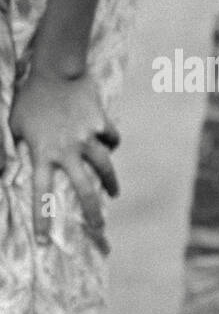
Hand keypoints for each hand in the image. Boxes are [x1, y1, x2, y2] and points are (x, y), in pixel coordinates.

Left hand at [8, 68, 118, 253]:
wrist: (54, 70)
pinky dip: (110, 141)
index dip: (41, 220)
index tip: (43, 243)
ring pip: (106, 168)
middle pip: (86, 190)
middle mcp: (67, 151)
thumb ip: (17, 148)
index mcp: (42, 154)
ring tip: (113, 192)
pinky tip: (106, 140)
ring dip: (111, 182)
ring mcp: (87, 138)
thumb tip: (9, 169)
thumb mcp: (14, 126)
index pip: (41, 194)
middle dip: (93, 213)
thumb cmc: (28, 98)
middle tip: (98, 228)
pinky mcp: (102, 124)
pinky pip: (111, 138)